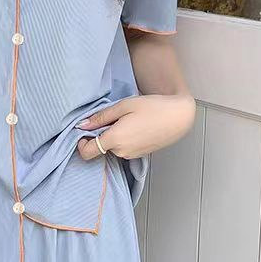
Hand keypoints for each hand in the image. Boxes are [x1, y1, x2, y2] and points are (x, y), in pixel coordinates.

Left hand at [76, 94, 194, 160]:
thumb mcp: (124, 106)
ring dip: (114, 136)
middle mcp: (122, 152)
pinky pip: (124, 149)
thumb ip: (101, 117)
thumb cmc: (153, 107)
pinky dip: (124, 139)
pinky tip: (136, 126)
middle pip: (101, 147)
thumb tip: (82, 125)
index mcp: (115, 139)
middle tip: (114, 118)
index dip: (81, 143)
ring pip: (113, 148)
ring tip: (128, 120)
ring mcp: (132, 155)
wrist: (178, 116)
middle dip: (102, 134)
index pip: (87, 152)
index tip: (85, 132)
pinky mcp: (140, 155)